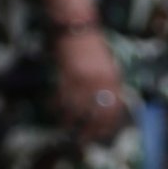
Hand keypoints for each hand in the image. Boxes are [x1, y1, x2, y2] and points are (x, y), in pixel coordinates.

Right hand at [56, 27, 129, 141]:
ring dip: (70, 121)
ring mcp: (84, 79)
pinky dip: (57, 105)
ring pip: (77, 109)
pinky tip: (52, 109)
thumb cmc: (94, 49)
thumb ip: (110, 88)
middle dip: (89, 130)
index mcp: (113, 81)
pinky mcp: (68, 74)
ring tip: (65, 127)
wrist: (79, 28)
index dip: (107, 127)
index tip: (100, 136)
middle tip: (82, 140)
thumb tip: (109, 111)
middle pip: (97, 115)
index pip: (114, 111)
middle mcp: (101, 82)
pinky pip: (62, 97)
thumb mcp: (109, 68)